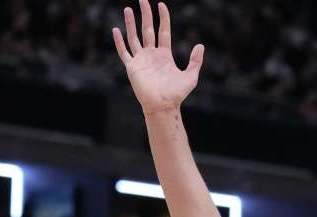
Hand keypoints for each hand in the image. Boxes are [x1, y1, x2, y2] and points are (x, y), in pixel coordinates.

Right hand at [112, 0, 203, 114]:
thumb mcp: (191, 76)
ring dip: (131, 23)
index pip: (163, 31)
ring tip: (128, 9)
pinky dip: (119, 41)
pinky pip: (124, 52)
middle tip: (143, 0)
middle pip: (147, 30)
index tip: (161, 4)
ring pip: (134, 37)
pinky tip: (116, 29)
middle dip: (145, 15)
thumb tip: (200, 45)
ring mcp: (141, 60)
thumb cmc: (177, 94)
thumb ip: (195, 61)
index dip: (163, 18)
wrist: (163, 106)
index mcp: (165, 55)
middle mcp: (152, 54)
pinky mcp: (132, 67)